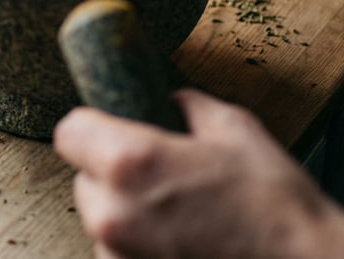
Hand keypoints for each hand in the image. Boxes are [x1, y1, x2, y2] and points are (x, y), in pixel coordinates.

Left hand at [54, 89, 343, 258]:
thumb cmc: (274, 204)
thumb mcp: (235, 128)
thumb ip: (188, 106)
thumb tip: (170, 100)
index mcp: (132, 162)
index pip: (69, 131)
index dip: (91, 126)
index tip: (109, 127)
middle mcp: (114, 213)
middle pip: (83, 179)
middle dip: (111, 172)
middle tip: (157, 174)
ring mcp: (118, 256)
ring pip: (100, 220)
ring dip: (124, 213)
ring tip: (174, 213)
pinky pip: (117, 253)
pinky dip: (137, 246)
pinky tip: (179, 241)